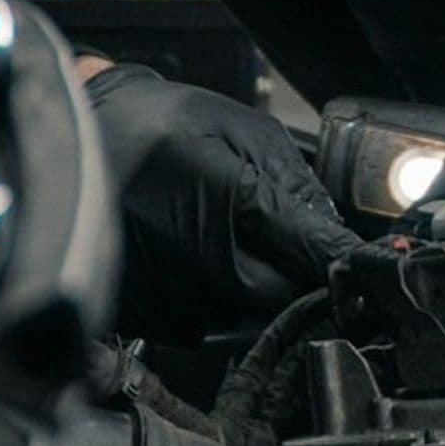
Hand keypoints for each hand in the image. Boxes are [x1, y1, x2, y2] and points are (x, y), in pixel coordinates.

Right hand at [85, 63, 362, 337]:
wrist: (78, 140)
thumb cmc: (157, 124)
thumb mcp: (239, 126)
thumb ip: (292, 177)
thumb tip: (330, 229)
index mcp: (228, 199)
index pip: (308, 250)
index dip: (341, 261)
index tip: (366, 269)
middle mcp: (199, 257)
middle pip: (282, 296)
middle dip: (298, 277)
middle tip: (293, 249)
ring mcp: (171, 292)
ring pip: (245, 313)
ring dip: (254, 285)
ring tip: (224, 236)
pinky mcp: (148, 314)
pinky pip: (205, 321)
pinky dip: (213, 295)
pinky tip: (194, 253)